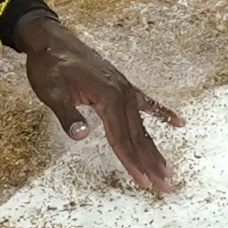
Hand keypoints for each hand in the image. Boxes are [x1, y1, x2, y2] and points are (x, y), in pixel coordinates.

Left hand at [11, 14, 180, 193]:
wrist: (51, 40)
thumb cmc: (49, 67)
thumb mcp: (51, 92)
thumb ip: (68, 115)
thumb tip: (80, 136)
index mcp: (106, 97)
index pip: (121, 139)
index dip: (132, 163)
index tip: (145, 183)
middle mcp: (121, 94)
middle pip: (137, 136)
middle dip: (151, 164)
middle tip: (167, 186)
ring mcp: (124, 89)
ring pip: (142, 125)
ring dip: (154, 148)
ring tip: (168, 169)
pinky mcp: (122, 86)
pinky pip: (146, 103)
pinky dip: (162, 114)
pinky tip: (178, 123)